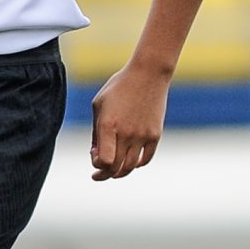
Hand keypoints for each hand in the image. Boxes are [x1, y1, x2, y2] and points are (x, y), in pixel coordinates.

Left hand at [89, 61, 169, 179]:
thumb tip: (96, 153)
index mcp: (108, 125)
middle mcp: (126, 133)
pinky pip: (145, 159)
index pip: (104, 161)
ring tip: (113, 171)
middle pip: (115, 167)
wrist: (148, 74)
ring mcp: (142, 135)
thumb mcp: (99, 105)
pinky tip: (131, 161)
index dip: (97, 165)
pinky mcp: (155, 135)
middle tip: (98, 174)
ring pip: (130, 166)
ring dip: (120, 172)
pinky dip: (136, 164)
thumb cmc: (119, 87)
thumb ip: (96, 131)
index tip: (94, 156)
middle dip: (104, 174)